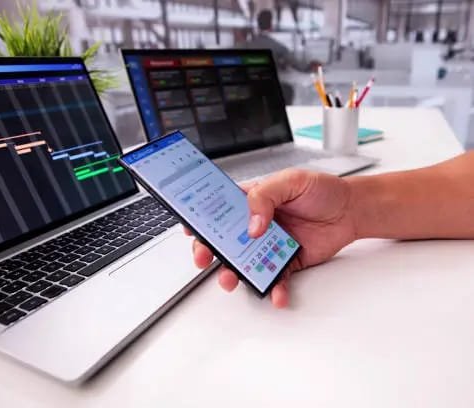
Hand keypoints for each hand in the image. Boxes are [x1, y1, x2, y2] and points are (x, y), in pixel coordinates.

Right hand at [188, 169, 356, 307]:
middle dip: (208, 251)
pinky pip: (274, 279)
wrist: (352, 210)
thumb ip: (266, 197)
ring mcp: (268, 245)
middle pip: (224, 240)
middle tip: (204, 257)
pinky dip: (273, 289)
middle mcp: (255, 225)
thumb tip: (252, 224)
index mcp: (250, 201)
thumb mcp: (291, 181)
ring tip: (231, 279)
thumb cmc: (321, 190)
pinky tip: (275, 293)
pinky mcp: (286, 262)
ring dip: (233, 274)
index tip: (191, 229)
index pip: (218, 209)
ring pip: (243, 264)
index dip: (201, 219)